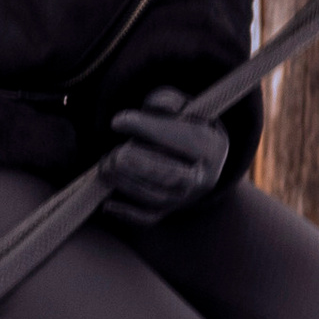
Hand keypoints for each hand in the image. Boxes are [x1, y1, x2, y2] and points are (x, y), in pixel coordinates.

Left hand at [99, 90, 229, 223]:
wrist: (193, 154)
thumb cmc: (184, 123)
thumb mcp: (183, 105)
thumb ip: (168, 101)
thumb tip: (159, 108)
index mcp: (213, 148)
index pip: (184, 139)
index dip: (149, 129)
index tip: (118, 121)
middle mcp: (203, 178)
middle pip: (172, 176)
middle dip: (139, 166)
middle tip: (113, 154)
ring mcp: (185, 198)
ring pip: (155, 197)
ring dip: (126, 183)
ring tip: (105, 165)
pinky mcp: (168, 211)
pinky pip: (147, 218)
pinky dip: (127, 213)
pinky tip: (107, 203)